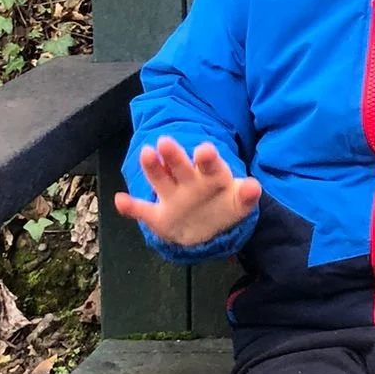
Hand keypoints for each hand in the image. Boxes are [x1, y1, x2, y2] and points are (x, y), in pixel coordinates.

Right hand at [114, 137, 261, 249]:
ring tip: (145, 155)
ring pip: (161, 179)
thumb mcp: (238, 204)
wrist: (207, 231)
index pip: (209, 165)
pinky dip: (131, 207)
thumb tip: (255, 186)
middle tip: (166, 142)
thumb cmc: (223, 207)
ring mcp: (172, 195)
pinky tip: (120, 201)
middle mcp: (188, 181)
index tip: (203, 150)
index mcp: (210, 176)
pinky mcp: (158, 215)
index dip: (206, 158)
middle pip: (181, 166)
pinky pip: (143, 210)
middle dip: (174, 155)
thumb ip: (246, 196)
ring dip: (152, 167)